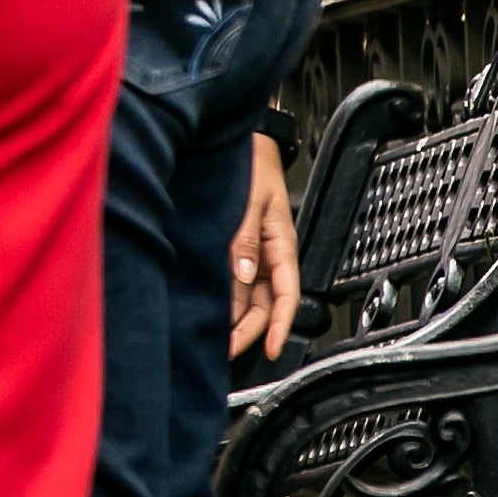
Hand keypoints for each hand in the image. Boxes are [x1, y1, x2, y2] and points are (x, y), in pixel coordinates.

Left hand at [230, 133, 302, 360]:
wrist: (244, 145)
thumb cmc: (254, 166)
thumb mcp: (251, 201)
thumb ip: (245, 239)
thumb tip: (242, 275)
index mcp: (281, 244)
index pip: (287, 294)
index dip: (283, 325)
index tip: (275, 349)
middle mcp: (268, 254)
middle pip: (265, 304)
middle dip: (250, 331)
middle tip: (227, 351)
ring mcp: (252, 254)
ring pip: (248, 298)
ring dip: (235, 320)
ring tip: (215, 341)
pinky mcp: (235, 250)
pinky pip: (233, 283)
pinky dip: (224, 300)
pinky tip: (209, 313)